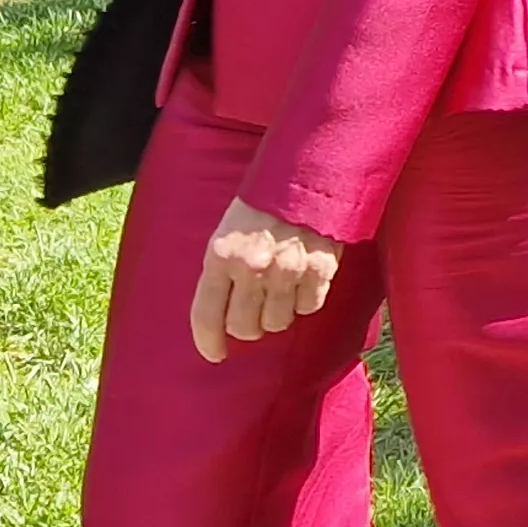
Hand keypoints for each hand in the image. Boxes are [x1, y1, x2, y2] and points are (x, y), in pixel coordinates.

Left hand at [191, 197, 342, 363]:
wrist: (311, 172)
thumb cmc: (265, 202)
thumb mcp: (229, 229)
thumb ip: (223, 268)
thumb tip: (222, 311)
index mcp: (222, 255)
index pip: (207, 314)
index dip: (208, 341)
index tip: (214, 354)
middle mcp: (252, 267)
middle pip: (244, 327)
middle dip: (247, 326)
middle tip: (253, 313)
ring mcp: (288, 270)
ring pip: (277, 323)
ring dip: (277, 315)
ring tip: (280, 293)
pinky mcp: (320, 270)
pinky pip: (309, 307)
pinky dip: (305, 301)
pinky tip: (303, 283)